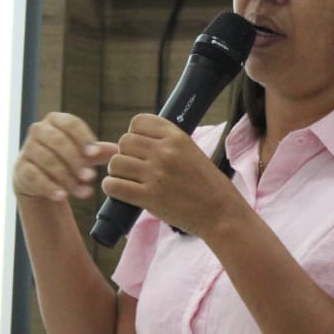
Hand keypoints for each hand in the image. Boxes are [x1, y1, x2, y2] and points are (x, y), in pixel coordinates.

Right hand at [13, 113, 118, 201]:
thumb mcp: (84, 154)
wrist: (40, 178)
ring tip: (83, 192)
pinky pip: (35, 177)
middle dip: (76, 160)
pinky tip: (62, 196)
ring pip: (48, 161)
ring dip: (67, 178)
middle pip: (58, 141)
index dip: (83, 138)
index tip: (94, 154)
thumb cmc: (66, 159)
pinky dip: (49, 187)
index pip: (71, 124)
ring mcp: (27, 148)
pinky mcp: (21, 168)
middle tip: (91, 177)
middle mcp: (39, 130)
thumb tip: (117, 150)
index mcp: (56, 120)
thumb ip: (99, 151)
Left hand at [101, 114, 242, 236]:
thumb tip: (131, 142)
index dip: (134, 134)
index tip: (140, 148)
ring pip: (116, 163)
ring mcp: (156, 174)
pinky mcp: (149, 197)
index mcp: (177, 136)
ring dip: (118, 172)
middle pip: (124, 142)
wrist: (220, 212)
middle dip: (125, 154)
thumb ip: (165, 143)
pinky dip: (112, 188)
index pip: (138, 122)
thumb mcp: (191, 151)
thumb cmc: (206, 184)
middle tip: (135, 168)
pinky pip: (114, 185)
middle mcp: (165, 151)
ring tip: (129, 180)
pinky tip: (122, 191)